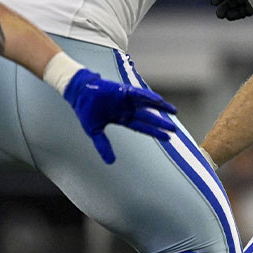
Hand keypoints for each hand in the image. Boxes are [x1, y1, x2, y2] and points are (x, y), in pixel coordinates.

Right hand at [62, 70, 177, 163]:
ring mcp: (127, 99)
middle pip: (148, 117)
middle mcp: (128, 109)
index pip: (142, 127)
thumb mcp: (94, 131)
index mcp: (122, 118)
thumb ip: (103, 145)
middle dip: (161, 123)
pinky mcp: (124, 90)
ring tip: (174, 111)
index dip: (154, 132)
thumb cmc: (85, 109)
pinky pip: (139, 94)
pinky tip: (159, 100)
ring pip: (148, 104)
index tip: (168, 138)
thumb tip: (110, 162)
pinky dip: (149, 97)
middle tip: (174, 129)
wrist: (78, 93)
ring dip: (161, 107)